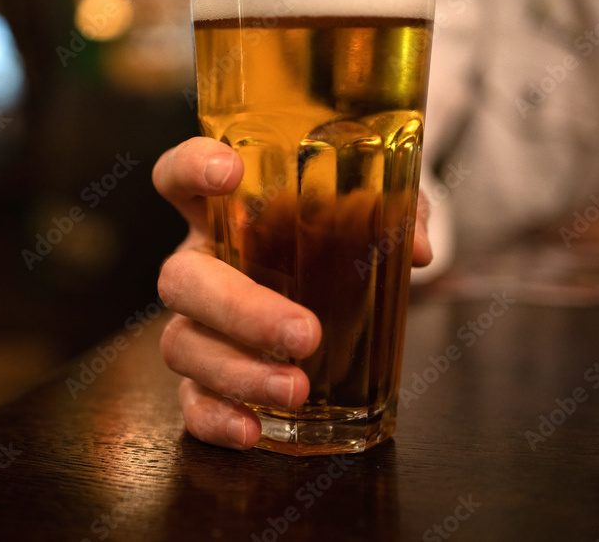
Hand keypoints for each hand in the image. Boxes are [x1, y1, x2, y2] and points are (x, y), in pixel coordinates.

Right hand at [153, 136, 432, 449]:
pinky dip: (214, 419)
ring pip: (181, 344)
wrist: (344, 283)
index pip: (179, 177)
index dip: (191, 168)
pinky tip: (253, 429)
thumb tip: (419, 248)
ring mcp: (197, 324)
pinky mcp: (206, 379)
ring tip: (297, 389)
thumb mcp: (374, 211)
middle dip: (238, 309)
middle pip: (182, 279)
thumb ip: (398, 212)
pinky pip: (189, 402)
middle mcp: (201, 264)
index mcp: (226, 213)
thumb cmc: (342, 237)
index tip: (230, 171)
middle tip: (303, 332)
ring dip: (236, 371)